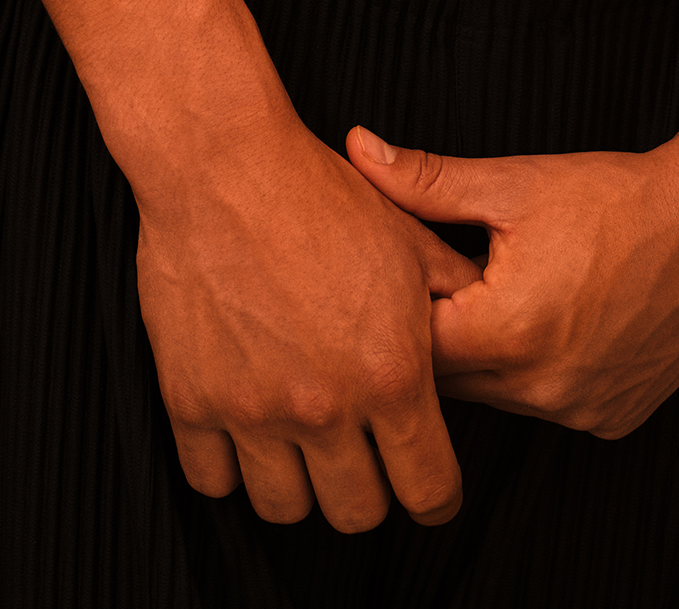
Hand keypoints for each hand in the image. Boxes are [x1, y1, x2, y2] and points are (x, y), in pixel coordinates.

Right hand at [135, 105, 478, 534]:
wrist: (223, 163)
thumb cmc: (318, 193)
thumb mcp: (408, 241)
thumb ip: (455, 301)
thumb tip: (487, 332)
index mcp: (390, 375)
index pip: (429, 491)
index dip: (435, 496)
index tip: (424, 485)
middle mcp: (324, 407)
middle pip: (357, 514)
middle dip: (367, 491)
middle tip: (358, 455)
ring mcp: (252, 409)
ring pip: (284, 509)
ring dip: (298, 484)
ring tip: (298, 442)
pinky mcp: (191, 400)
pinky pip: (212, 481)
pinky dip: (229, 467)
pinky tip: (242, 431)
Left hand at [344, 127, 678, 438]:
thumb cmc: (613, 198)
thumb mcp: (511, 183)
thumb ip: (424, 180)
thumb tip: (357, 150)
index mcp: (508, 333)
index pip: (413, 346)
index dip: (399, 307)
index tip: (399, 273)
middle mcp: (543, 388)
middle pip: (453, 378)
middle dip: (441, 331)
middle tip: (448, 278)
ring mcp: (581, 411)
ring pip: (499, 394)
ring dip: (488, 354)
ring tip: (501, 292)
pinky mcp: (612, 420)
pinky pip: (548, 404)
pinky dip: (536, 371)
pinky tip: (552, 320)